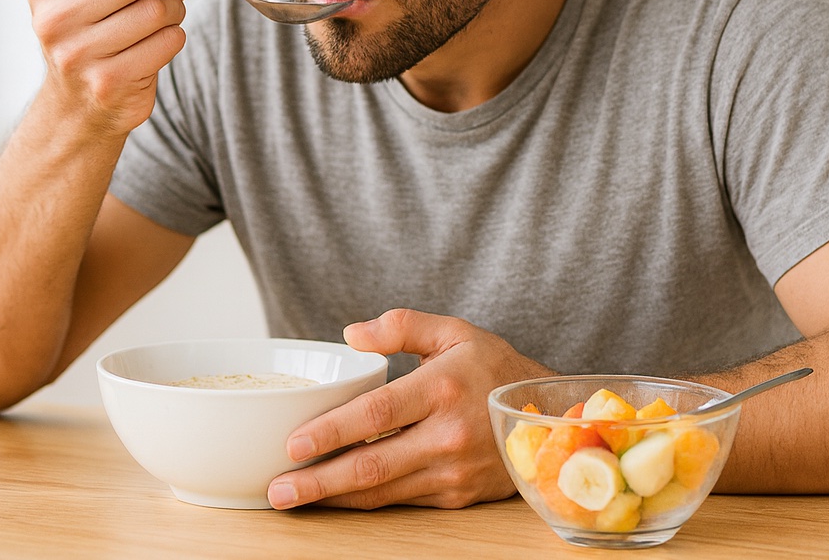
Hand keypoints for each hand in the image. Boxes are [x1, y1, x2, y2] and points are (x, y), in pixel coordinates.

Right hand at [28, 0, 189, 137]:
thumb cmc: (88, 33)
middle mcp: (55, 20)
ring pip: (158, 10)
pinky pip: (167, 41)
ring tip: (167, 13)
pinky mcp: (110, 82)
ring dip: (175, 8)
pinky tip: (161, 39)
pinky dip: (175, 36)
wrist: (77, 105)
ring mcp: (80, 55)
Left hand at [266, 309, 554, 509]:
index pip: (376, 414)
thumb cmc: (494, 367)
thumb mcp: (453, 331)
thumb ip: (400, 325)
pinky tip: (334, 498)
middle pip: (372, 464)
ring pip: (382, 491)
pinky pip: (401, 500)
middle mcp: (448, 435)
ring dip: (333, 498)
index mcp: (442, 388)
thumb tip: (350, 334)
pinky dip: (364, 502)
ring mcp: (453, 471)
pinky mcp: (456, 496)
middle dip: (319, 481)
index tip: (293, 443)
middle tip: (278, 488)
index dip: (332, 431)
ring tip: (293, 498)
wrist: (550, 414)